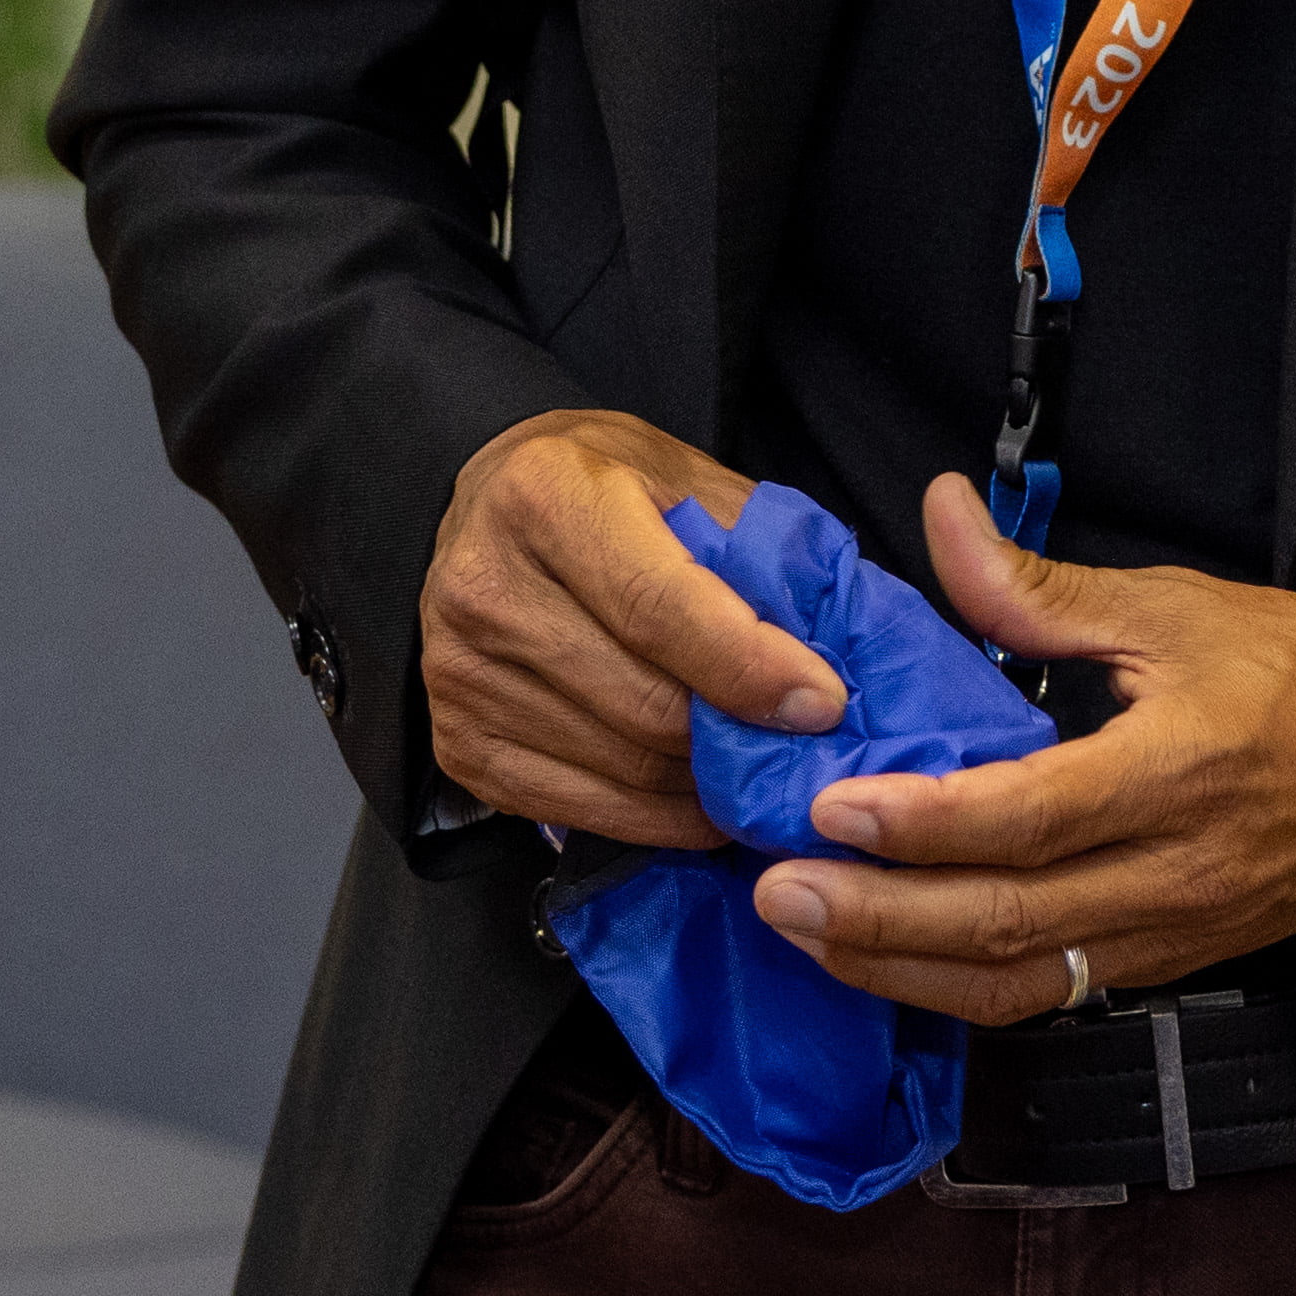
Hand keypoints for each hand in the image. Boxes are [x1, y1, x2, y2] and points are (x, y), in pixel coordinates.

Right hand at [422, 406, 844, 849]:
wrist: (487, 511)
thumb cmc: (604, 489)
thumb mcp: (684, 478)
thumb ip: (753, 553)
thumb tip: (837, 652)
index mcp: (545, 498)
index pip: (658, 607)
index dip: (748, 666)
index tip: (822, 703)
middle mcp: (486, 588)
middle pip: (643, 703)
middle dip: (740, 737)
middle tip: (807, 750)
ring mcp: (460, 675)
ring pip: (621, 767)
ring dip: (709, 785)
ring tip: (763, 771)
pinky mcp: (458, 745)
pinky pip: (583, 810)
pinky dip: (660, 818)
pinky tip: (703, 799)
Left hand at [750, 475, 1295, 1018]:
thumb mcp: (1179, 607)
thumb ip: (1041, 588)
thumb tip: (939, 516)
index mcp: (1180, 772)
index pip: (1034, 817)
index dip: (926, 823)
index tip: (831, 807)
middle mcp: (1172, 875)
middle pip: (1007, 922)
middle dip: (878, 918)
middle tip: (774, 888)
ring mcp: (1168, 936)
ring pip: (1017, 984)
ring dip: (899, 968)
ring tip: (801, 933)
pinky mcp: (1164, 966)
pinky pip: (1046, 997)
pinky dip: (954, 988)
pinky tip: (882, 959)